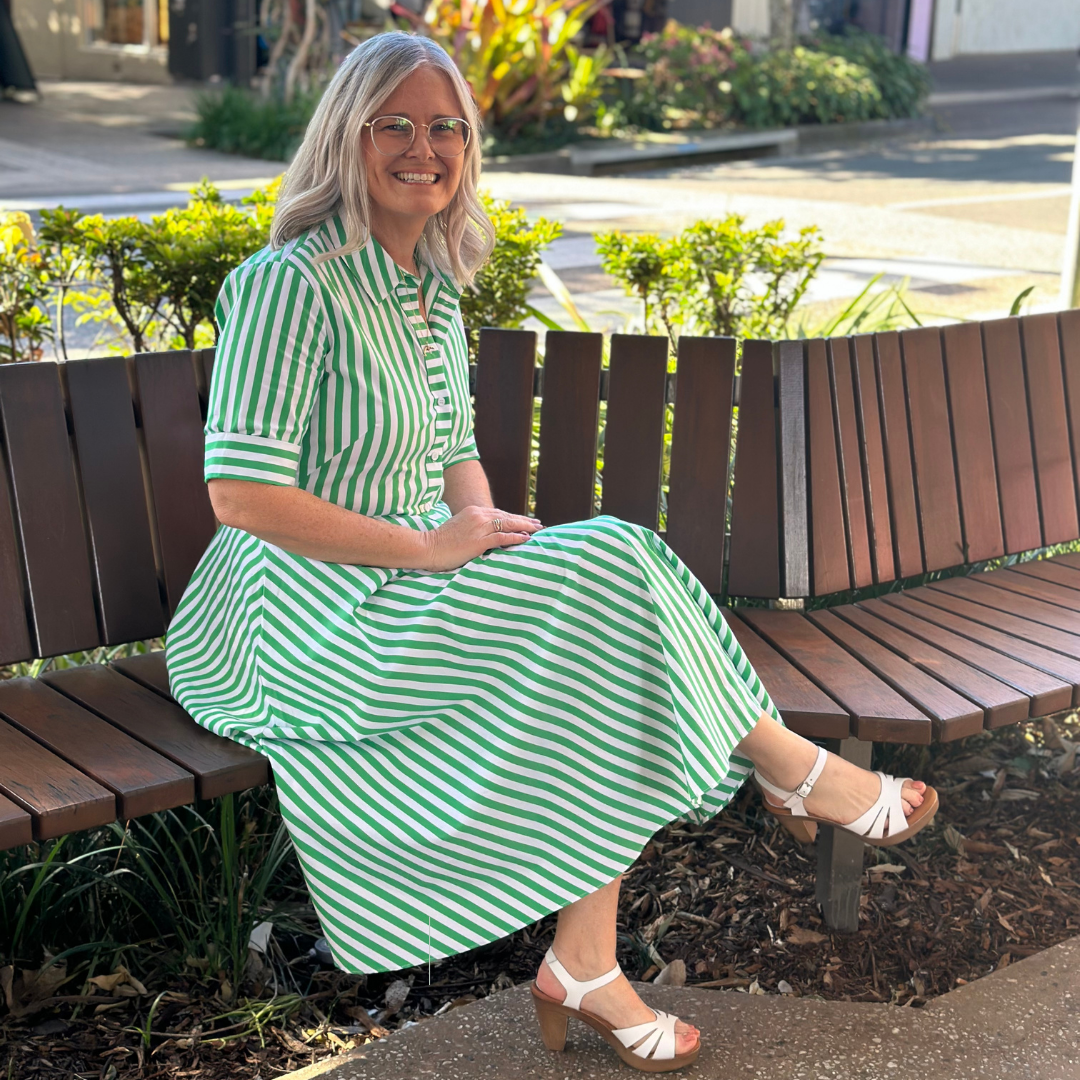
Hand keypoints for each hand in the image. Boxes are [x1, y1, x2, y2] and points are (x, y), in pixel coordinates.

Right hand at [418, 505, 541, 571]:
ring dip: (525, 527)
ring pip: (508, 524)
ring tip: (537, 531)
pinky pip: (502, 537)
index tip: (526, 521)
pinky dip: (516, 537)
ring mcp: (479, 527)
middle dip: (524, 520)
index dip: (514, 517)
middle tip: (539, 524)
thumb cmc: (439, 542)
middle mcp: (478, 516)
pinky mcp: (478, 541)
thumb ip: (472, 528)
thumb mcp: (458, 529)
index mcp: (473, 511)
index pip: (499, 513)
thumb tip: (484, 536)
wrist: (426, 547)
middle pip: (507, 516)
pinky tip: (526, 539)